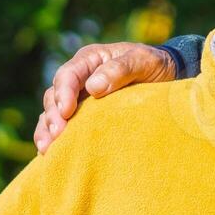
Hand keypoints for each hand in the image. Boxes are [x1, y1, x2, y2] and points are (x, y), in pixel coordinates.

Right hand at [33, 42, 176, 151]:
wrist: (167, 76)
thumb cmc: (154, 65)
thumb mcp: (143, 61)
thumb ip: (120, 69)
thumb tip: (93, 86)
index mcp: (90, 60)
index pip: (68, 75)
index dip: (63, 93)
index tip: (67, 111)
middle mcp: (79, 78)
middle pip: (55, 95)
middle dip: (53, 115)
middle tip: (57, 134)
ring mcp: (78, 98)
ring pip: (53, 112)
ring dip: (47, 129)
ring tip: (47, 148)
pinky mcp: (82, 115)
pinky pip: (62, 126)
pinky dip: (53, 138)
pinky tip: (51, 154)